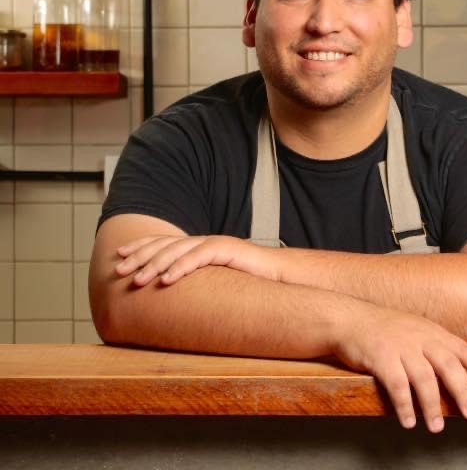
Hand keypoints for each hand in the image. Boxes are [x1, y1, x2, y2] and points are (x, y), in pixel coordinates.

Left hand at [114, 234, 280, 284]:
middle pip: (164, 245)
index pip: (162, 242)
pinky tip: (166, 280)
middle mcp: (202, 241)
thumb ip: (193, 283)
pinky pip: (199, 257)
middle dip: (139, 256)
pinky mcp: (226, 249)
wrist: (277, 275)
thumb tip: (168, 297)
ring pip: (177, 250)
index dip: (139, 246)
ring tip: (137, 281)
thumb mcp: (213, 281)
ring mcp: (214, 243)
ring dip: (154, 265)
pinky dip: (181, 268)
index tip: (118, 255)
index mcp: (197, 246)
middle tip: (119, 270)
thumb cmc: (245, 282)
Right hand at [333, 303, 466, 432]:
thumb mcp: (422, 329)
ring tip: (437, 426)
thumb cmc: (388, 327)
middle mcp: (418, 337)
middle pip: (446, 364)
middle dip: (460, 389)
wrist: (350, 319)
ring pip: (422, 377)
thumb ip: (451, 343)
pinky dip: (404, 404)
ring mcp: (399, 346)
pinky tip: (409, 420)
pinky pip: (396, 384)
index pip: (459, 348)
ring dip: (431, 405)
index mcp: (431, 332)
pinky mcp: (380, 357)